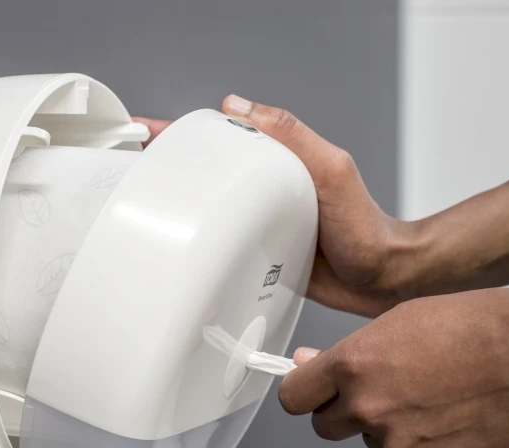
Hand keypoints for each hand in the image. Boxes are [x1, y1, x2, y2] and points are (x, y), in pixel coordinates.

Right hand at [136, 96, 417, 317]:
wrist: (376, 278)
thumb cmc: (364, 226)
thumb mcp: (332, 170)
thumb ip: (293, 136)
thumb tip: (242, 108)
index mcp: (277, 159)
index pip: (222, 135)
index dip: (182, 131)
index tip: (150, 131)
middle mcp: (264, 186)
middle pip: (206, 168)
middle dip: (167, 163)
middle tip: (132, 166)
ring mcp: (258, 217)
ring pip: (207, 203)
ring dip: (175, 200)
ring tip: (142, 200)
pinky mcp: (256, 248)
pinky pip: (218, 237)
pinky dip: (195, 235)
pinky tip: (178, 241)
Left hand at [278, 288, 508, 447]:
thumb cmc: (473, 329)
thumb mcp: (395, 321)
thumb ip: (345, 351)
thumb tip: (309, 363)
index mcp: (353, 366)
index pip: (293, 396)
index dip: (299, 390)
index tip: (305, 388)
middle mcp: (368, 407)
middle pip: (322, 425)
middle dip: (338, 410)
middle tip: (368, 390)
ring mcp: (397, 441)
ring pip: (368, 440)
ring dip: (382, 424)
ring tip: (423, 394)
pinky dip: (418, 441)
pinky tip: (443, 414)